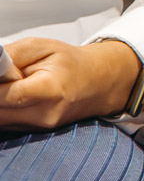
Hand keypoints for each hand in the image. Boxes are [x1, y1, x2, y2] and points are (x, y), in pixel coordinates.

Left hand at [0, 38, 141, 132]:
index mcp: (50, 90)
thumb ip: (10, 56)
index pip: (6, 96)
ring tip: (14, 86)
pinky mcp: (34, 133)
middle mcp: (44, 115)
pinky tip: (16, 97)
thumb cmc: (69, 62)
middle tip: (5, 78)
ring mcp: (39, 127)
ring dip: (0, 103)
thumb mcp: (42, 47)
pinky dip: (5, 110)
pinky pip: (6, 124)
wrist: (97, 82)